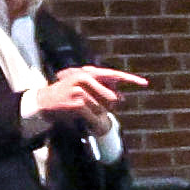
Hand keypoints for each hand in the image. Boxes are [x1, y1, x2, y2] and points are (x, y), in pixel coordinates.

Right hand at [29, 64, 147, 121]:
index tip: (145, 83)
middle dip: (107, 107)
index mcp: (88, 72)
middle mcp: (84, 77)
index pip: (113, 74)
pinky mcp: (76, 100)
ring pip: (102, 107)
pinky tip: (78, 113)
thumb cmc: (67, 96)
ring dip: (95, 112)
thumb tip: (122, 98)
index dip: (130, 78)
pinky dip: (90, 117)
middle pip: (111, 97)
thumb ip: (103, 91)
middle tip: (91, 106)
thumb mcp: (85, 90)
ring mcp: (80, 88)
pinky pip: (93, 113)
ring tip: (80, 108)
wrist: (44, 101)